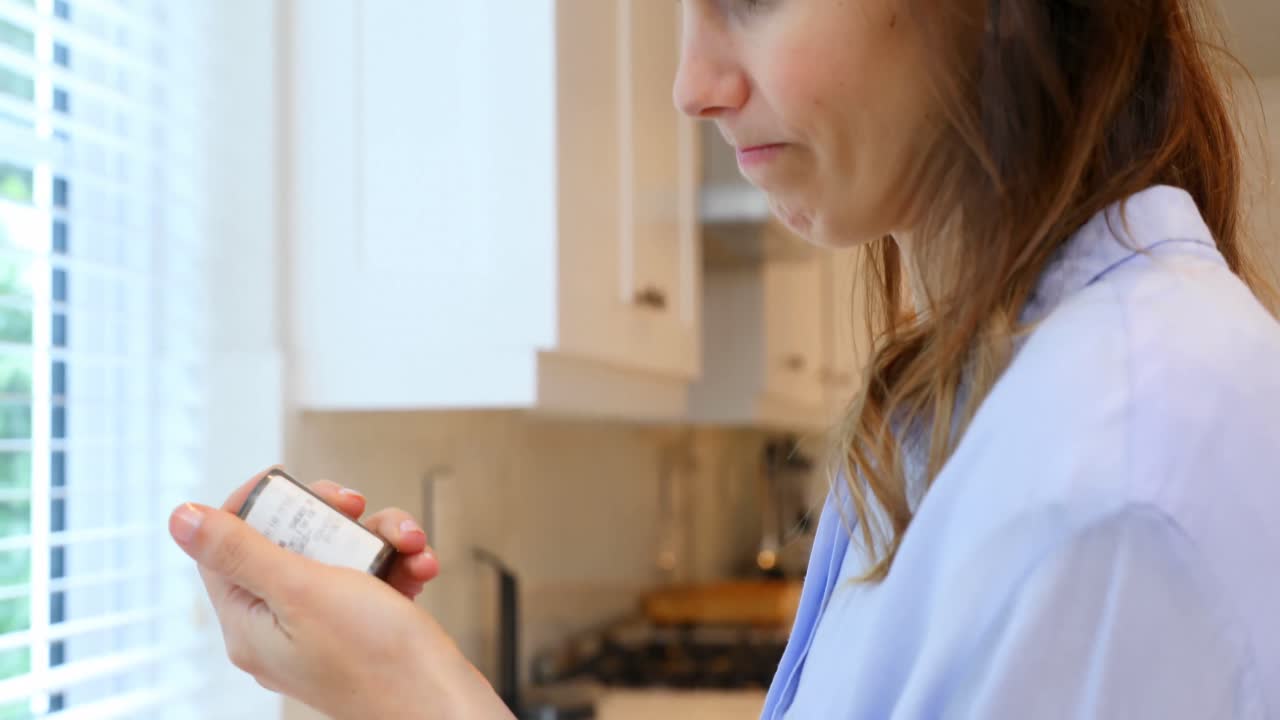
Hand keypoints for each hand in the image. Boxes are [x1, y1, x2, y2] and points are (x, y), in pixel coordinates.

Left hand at [169, 467, 514, 719]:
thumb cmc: (376, 659)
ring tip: (409, 544)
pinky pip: (372, 577)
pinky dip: (398, 565)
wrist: (444, 701)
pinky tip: (420, 568)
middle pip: (288, 543)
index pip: (227, 548)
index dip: (257, 506)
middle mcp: (281, 628)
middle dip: (333, 517)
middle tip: (354, 506)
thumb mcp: (301, 590)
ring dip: (380, 538)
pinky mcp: (364, 628)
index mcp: (249, 625)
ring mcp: (325, 628)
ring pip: (340, 554)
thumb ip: (240, 550)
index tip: (291, 483)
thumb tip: (180, 518)